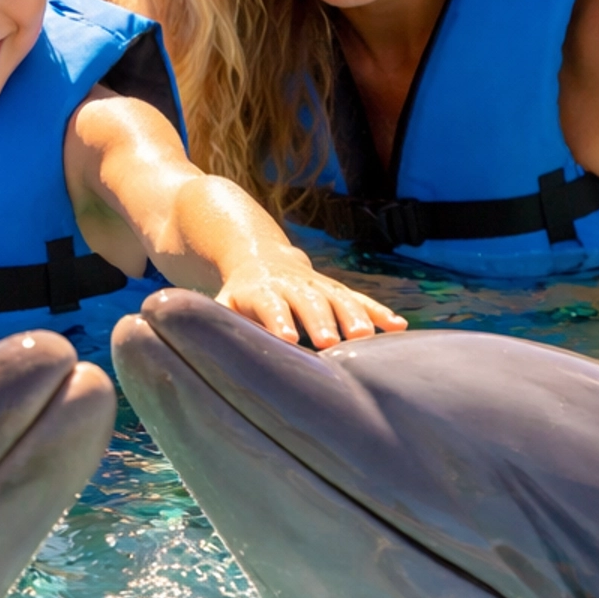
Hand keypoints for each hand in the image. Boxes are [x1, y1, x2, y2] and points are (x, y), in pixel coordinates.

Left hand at [216, 255, 407, 346]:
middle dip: (321, 320)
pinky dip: (380, 312)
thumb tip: (198, 338)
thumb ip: (217, 320)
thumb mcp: (222, 302)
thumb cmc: (237, 293)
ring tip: (368, 338)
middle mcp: (292, 286)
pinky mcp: (336, 289)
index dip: (278, 320)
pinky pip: (361, 300)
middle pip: (309, 302)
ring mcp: (318, 286)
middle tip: (331, 342)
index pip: (269, 305)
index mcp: (260, 290)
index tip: (287, 339)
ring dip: (356, 317)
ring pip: (340, 298)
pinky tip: (400, 327)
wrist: (258, 255)